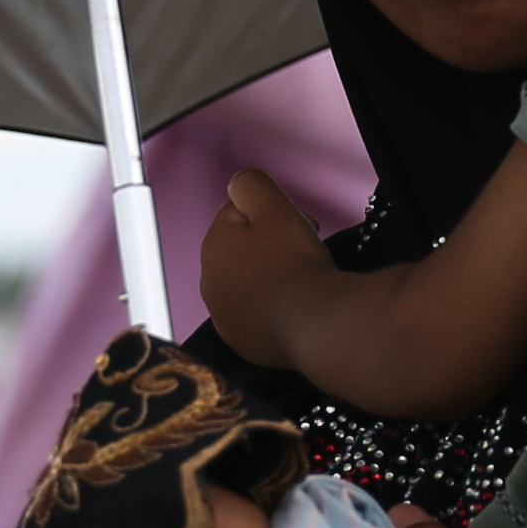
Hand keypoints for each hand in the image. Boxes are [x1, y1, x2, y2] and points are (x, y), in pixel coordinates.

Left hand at [196, 169, 338, 368]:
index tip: (300, 224)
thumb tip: (238, 184)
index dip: (272, 214)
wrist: (316, 322)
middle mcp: (210, 283)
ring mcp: (225, 318)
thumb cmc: (295, 262)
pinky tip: (295, 306)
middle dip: (270, 247)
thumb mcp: (273, 205)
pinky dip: (274, 309)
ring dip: (271, 278)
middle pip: (244, 251)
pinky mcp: (244, 343)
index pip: (239, 215)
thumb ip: (250, 184)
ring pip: (250, 284)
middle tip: (302, 251)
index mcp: (213, 246)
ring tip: (300, 280)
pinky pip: (259, 316)